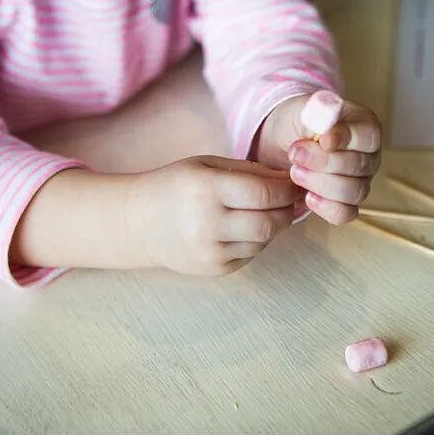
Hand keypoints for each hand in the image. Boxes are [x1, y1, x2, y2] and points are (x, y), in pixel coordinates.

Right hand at [130, 156, 301, 275]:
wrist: (137, 223)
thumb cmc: (176, 186)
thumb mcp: (206, 165)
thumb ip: (249, 171)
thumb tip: (288, 181)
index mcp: (206, 189)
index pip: (263, 194)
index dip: (287, 190)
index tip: (296, 184)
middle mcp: (208, 223)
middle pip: (269, 222)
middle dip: (287, 211)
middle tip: (289, 200)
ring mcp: (210, 251)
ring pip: (263, 241)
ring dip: (273, 226)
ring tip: (265, 211)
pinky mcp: (213, 269)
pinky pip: (250, 255)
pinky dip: (256, 241)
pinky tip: (245, 227)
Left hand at [256, 94, 381, 224]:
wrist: (282, 143)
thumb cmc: (300, 123)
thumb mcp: (306, 110)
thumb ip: (319, 112)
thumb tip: (328, 124)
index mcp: (366, 127)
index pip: (368, 136)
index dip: (345, 139)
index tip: (321, 140)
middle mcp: (369, 156)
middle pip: (359, 166)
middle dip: (322, 162)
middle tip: (295, 154)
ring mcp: (361, 182)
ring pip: (354, 192)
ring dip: (320, 184)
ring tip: (295, 171)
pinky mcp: (347, 204)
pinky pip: (345, 213)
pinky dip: (325, 207)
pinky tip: (306, 195)